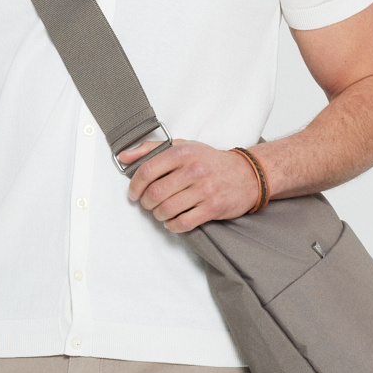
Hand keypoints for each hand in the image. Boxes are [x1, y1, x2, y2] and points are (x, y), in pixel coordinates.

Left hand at [119, 138, 261, 231]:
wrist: (248, 174)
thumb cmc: (211, 161)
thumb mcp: (183, 146)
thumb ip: (151, 149)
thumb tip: (124, 156)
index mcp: (183, 152)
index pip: (148, 170)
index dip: (135, 186)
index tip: (134, 194)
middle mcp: (194, 169)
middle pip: (155, 193)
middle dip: (146, 203)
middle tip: (148, 204)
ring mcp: (204, 189)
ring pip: (167, 210)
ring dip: (158, 215)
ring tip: (161, 212)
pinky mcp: (213, 208)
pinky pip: (183, 223)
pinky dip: (173, 225)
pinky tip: (173, 220)